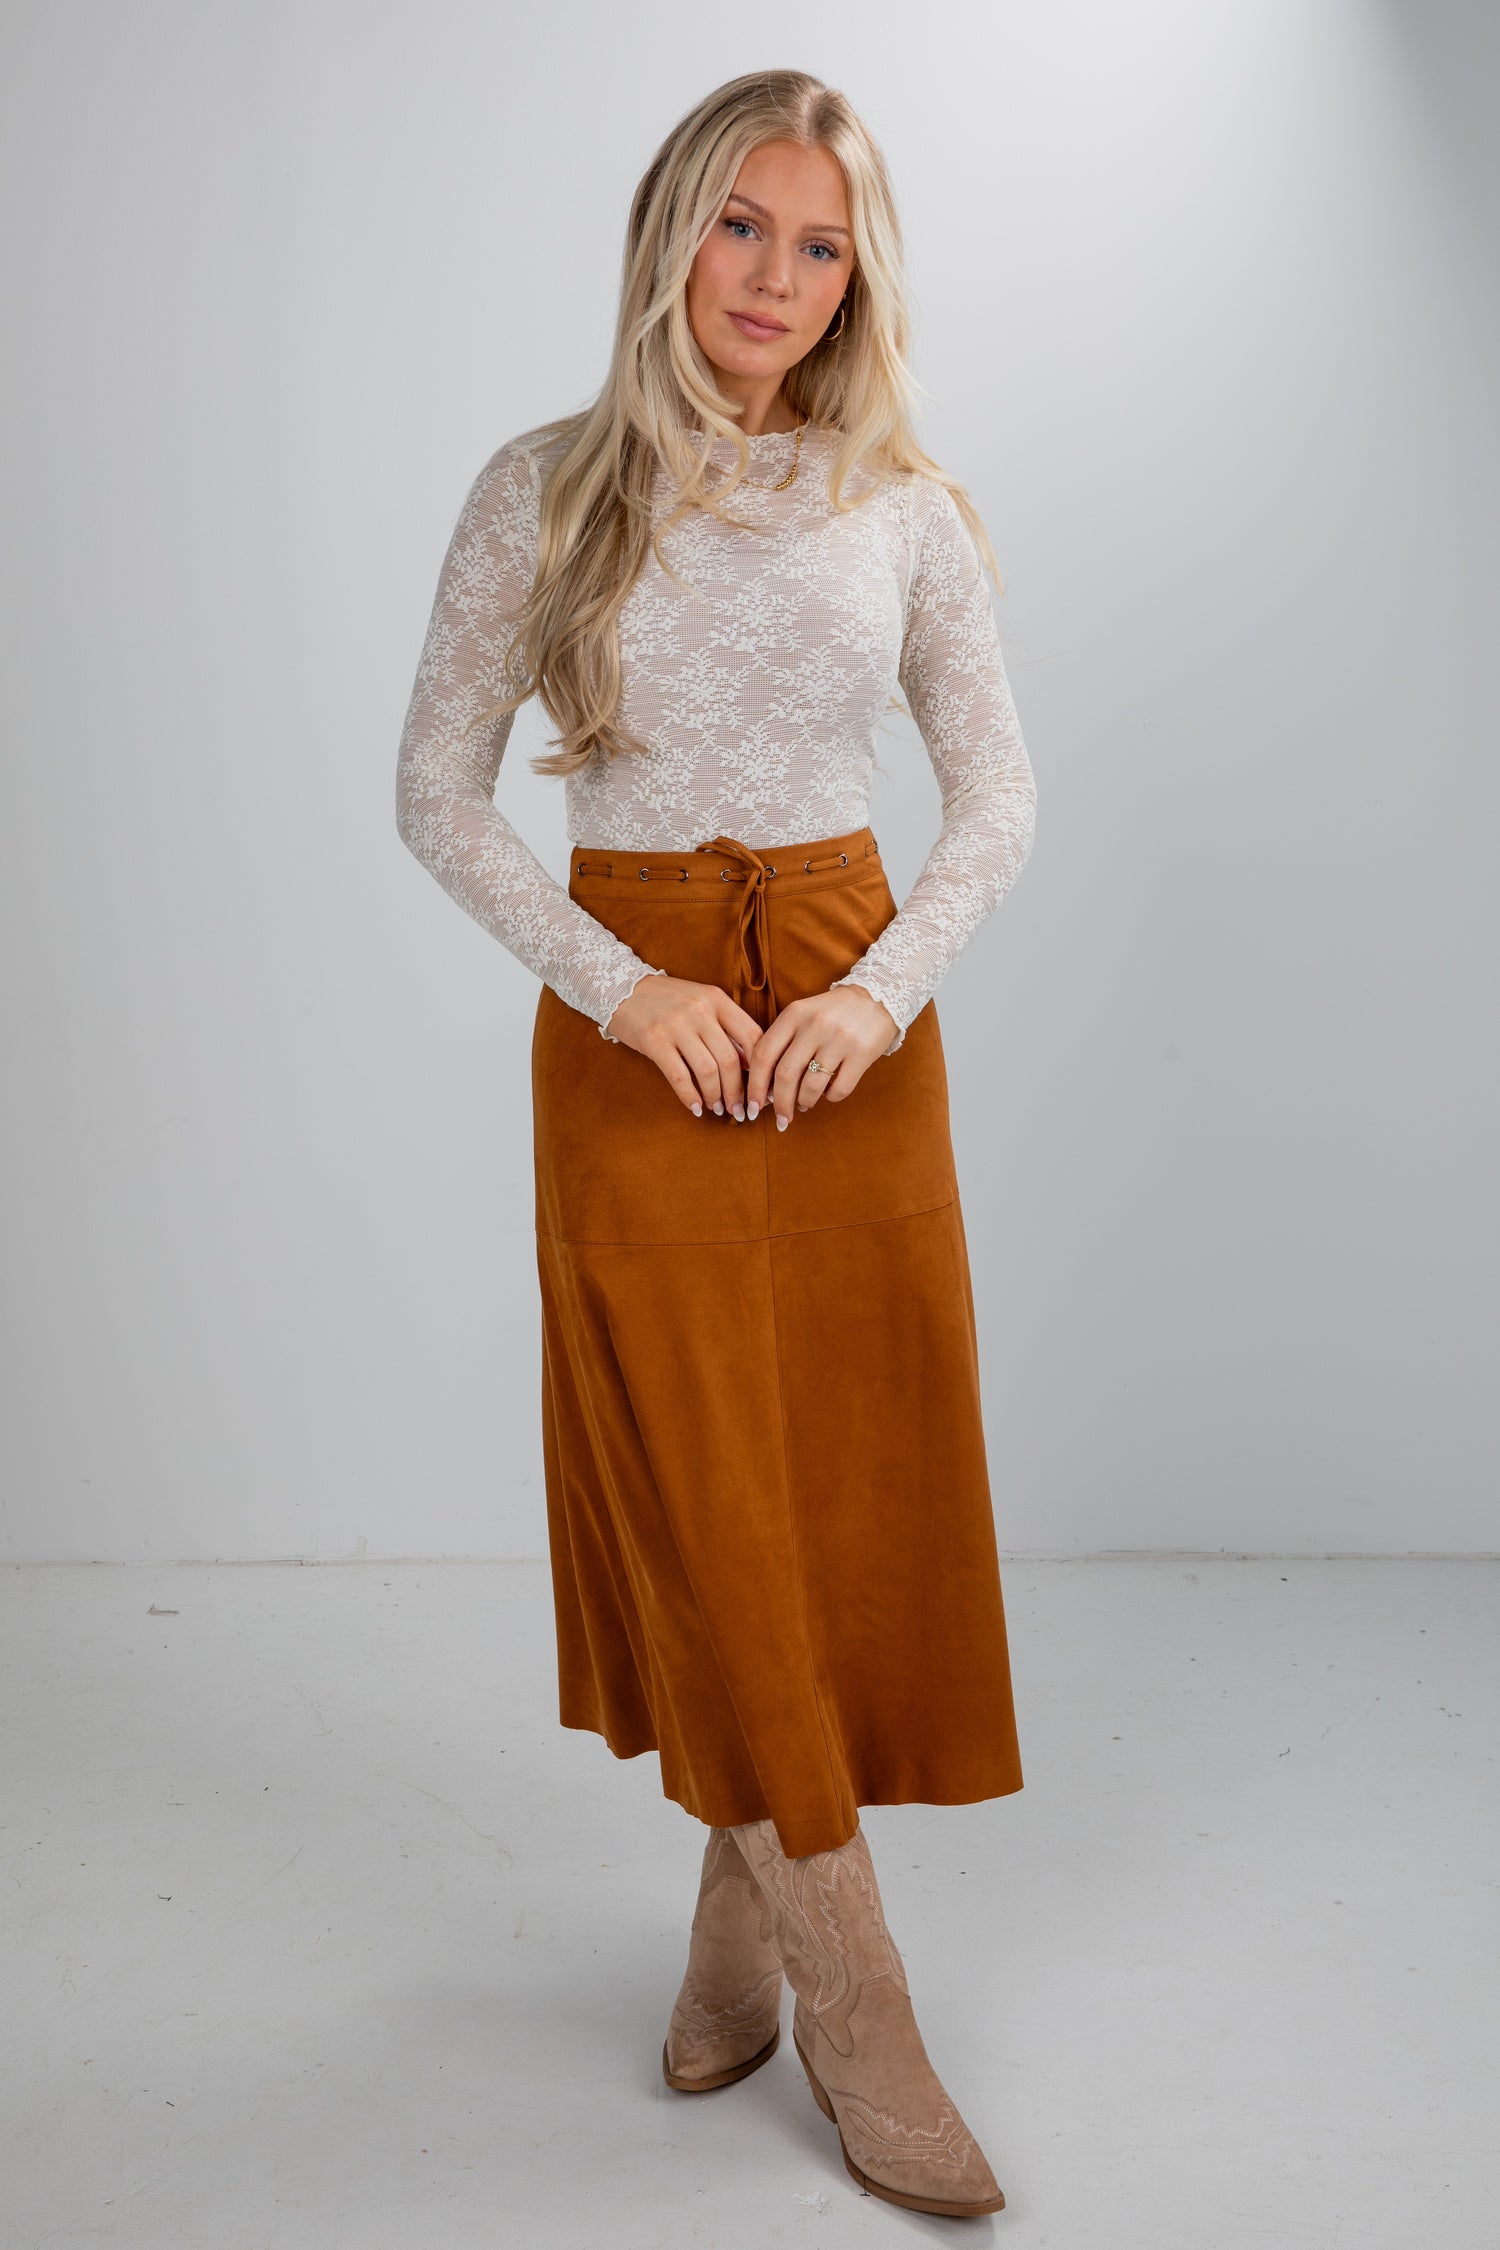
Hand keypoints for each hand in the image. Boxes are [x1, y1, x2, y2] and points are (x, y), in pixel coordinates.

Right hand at [605, 975, 763, 1118]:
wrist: (620, 987)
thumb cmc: (667, 1000)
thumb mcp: (701, 1002)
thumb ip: (724, 1027)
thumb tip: (750, 1064)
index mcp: (717, 999)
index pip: (752, 1035)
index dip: (762, 1067)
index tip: (762, 1087)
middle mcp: (699, 1010)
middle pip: (730, 1060)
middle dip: (738, 1091)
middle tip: (740, 1109)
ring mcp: (676, 1025)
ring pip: (707, 1071)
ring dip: (716, 1096)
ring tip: (717, 1109)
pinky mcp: (654, 1041)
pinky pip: (679, 1077)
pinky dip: (690, 1097)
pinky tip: (696, 1108)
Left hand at [745, 984, 897, 1127]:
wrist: (878, 997)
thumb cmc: (832, 1013)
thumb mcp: (802, 1016)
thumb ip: (781, 1044)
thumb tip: (764, 1090)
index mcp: (794, 1014)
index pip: (764, 1055)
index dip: (755, 1086)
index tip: (752, 1106)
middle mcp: (815, 1025)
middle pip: (785, 1075)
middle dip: (779, 1104)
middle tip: (781, 1119)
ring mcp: (840, 1039)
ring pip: (811, 1087)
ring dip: (804, 1103)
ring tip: (804, 1104)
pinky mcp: (861, 1053)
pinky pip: (839, 1089)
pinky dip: (830, 1098)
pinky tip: (828, 1093)